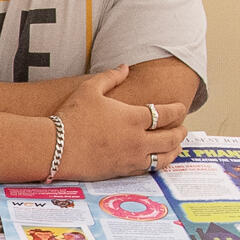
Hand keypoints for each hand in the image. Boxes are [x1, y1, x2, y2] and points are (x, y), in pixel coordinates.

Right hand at [52, 66, 189, 179]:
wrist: (56, 148)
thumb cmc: (71, 117)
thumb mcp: (89, 89)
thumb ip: (111, 77)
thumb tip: (125, 67)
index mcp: (133, 117)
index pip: (167, 114)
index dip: (178, 110)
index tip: (182, 108)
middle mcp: (137, 139)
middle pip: (171, 138)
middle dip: (181, 132)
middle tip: (183, 129)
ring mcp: (131, 158)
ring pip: (164, 157)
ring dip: (174, 151)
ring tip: (176, 147)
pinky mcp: (122, 171)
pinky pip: (148, 169)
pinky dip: (158, 163)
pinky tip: (157, 160)